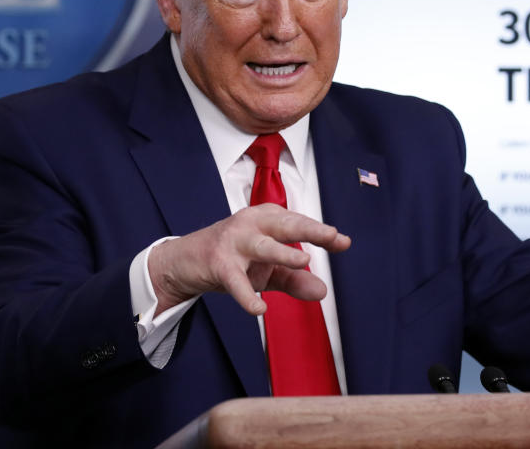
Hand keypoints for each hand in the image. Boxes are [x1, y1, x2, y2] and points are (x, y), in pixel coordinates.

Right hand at [147, 204, 350, 315]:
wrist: (186, 261)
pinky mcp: (218, 263)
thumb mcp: (267, 270)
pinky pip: (235, 281)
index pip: (299, 224)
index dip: (322, 233)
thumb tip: (322, 291)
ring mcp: (234, 242)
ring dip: (282, 252)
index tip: (343, 242)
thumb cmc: (232, 258)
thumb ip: (295, 279)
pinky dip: (246, 295)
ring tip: (304, 260)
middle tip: (331, 236)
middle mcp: (252, 224)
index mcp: (268, 219)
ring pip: (262, 246)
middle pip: (285, 225)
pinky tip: (259, 309)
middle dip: (309, 229)